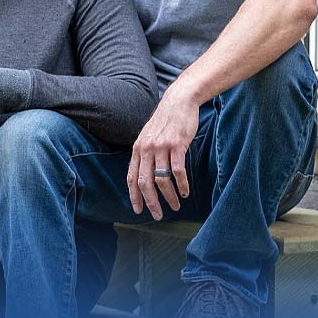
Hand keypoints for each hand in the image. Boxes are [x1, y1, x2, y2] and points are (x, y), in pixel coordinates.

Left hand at [127, 90, 198, 219]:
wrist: (179, 102)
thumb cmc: (166, 121)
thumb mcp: (149, 136)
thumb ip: (145, 153)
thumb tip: (144, 173)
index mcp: (138, 149)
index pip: (132, 177)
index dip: (134, 196)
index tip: (138, 210)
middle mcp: (146, 149)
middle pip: (144, 182)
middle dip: (150, 202)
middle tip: (158, 215)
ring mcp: (161, 147)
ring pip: (161, 179)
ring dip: (169, 196)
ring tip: (176, 205)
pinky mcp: (176, 145)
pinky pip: (177, 171)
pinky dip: (181, 184)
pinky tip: (186, 192)